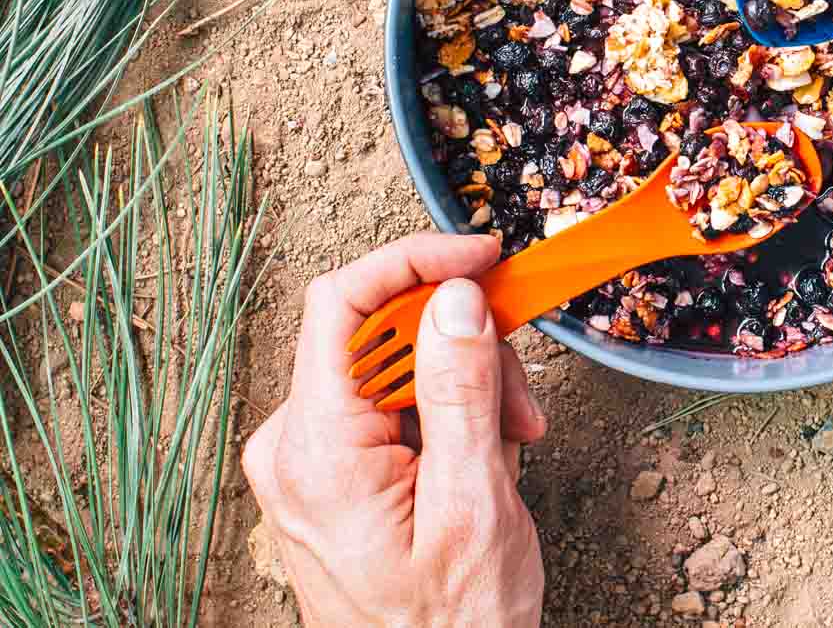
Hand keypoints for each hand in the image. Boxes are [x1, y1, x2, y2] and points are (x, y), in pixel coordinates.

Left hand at [242, 233, 547, 626]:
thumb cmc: (450, 625)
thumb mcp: (474, 502)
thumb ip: (461, 391)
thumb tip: (454, 297)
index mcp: (315, 453)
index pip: (341, 304)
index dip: (414, 262)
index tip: (479, 256)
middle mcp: (296, 447)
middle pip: (380, 334)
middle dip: (462, 346)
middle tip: (521, 394)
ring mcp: (312, 460)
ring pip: (394, 366)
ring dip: (465, 384)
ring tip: (513, 439)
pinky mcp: (335, 471)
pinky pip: (392, 404)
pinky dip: (449, 412)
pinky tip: (485, 452)